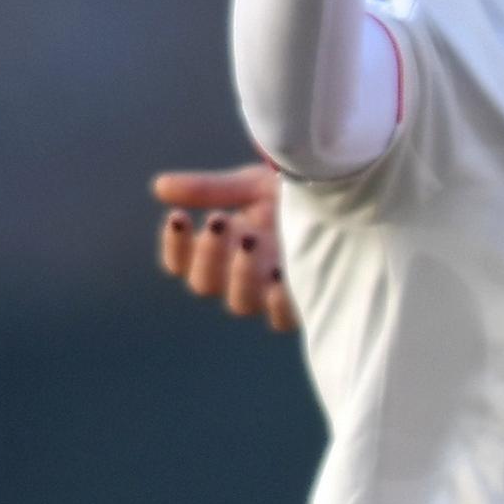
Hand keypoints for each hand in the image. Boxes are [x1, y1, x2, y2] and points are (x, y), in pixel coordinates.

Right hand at [153, 163, 295, 331]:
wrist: (344, 198)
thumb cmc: (291, 194)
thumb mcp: (252, 186)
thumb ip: (210, 190)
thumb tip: (159, 187)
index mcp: (222, 249)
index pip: (182, 262)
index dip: (175, 246)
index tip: (179, 217)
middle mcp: (241, 274)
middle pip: (205, 284)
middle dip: (208, 254)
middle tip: (220, 221)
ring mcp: (270, 291)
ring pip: (240, 302)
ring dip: (239, 274)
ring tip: (250, 241)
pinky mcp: (303, 300)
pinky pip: (283, 317)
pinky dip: (279, 301)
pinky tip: (280, 278)